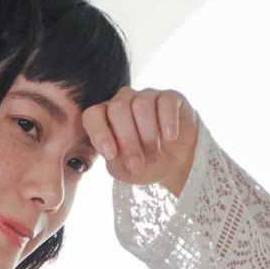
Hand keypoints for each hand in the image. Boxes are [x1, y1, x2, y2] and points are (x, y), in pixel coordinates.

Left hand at [82, 86, 198, 192]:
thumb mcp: (125, 171)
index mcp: (106, 118)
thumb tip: (114, 153)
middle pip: (118, 108)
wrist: (175, 164)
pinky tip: (170, 137)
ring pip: (141, 104)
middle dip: (128, 140)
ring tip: (154, 156)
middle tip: (138, 164)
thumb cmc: (145, 165)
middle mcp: (124, 102)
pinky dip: (167, 121)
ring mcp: (147, 97)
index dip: (100, 133)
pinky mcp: (171, 97)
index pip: (93, 115)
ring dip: (148, 135)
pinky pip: (166, 101)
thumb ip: (114, 163)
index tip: (111, 154)